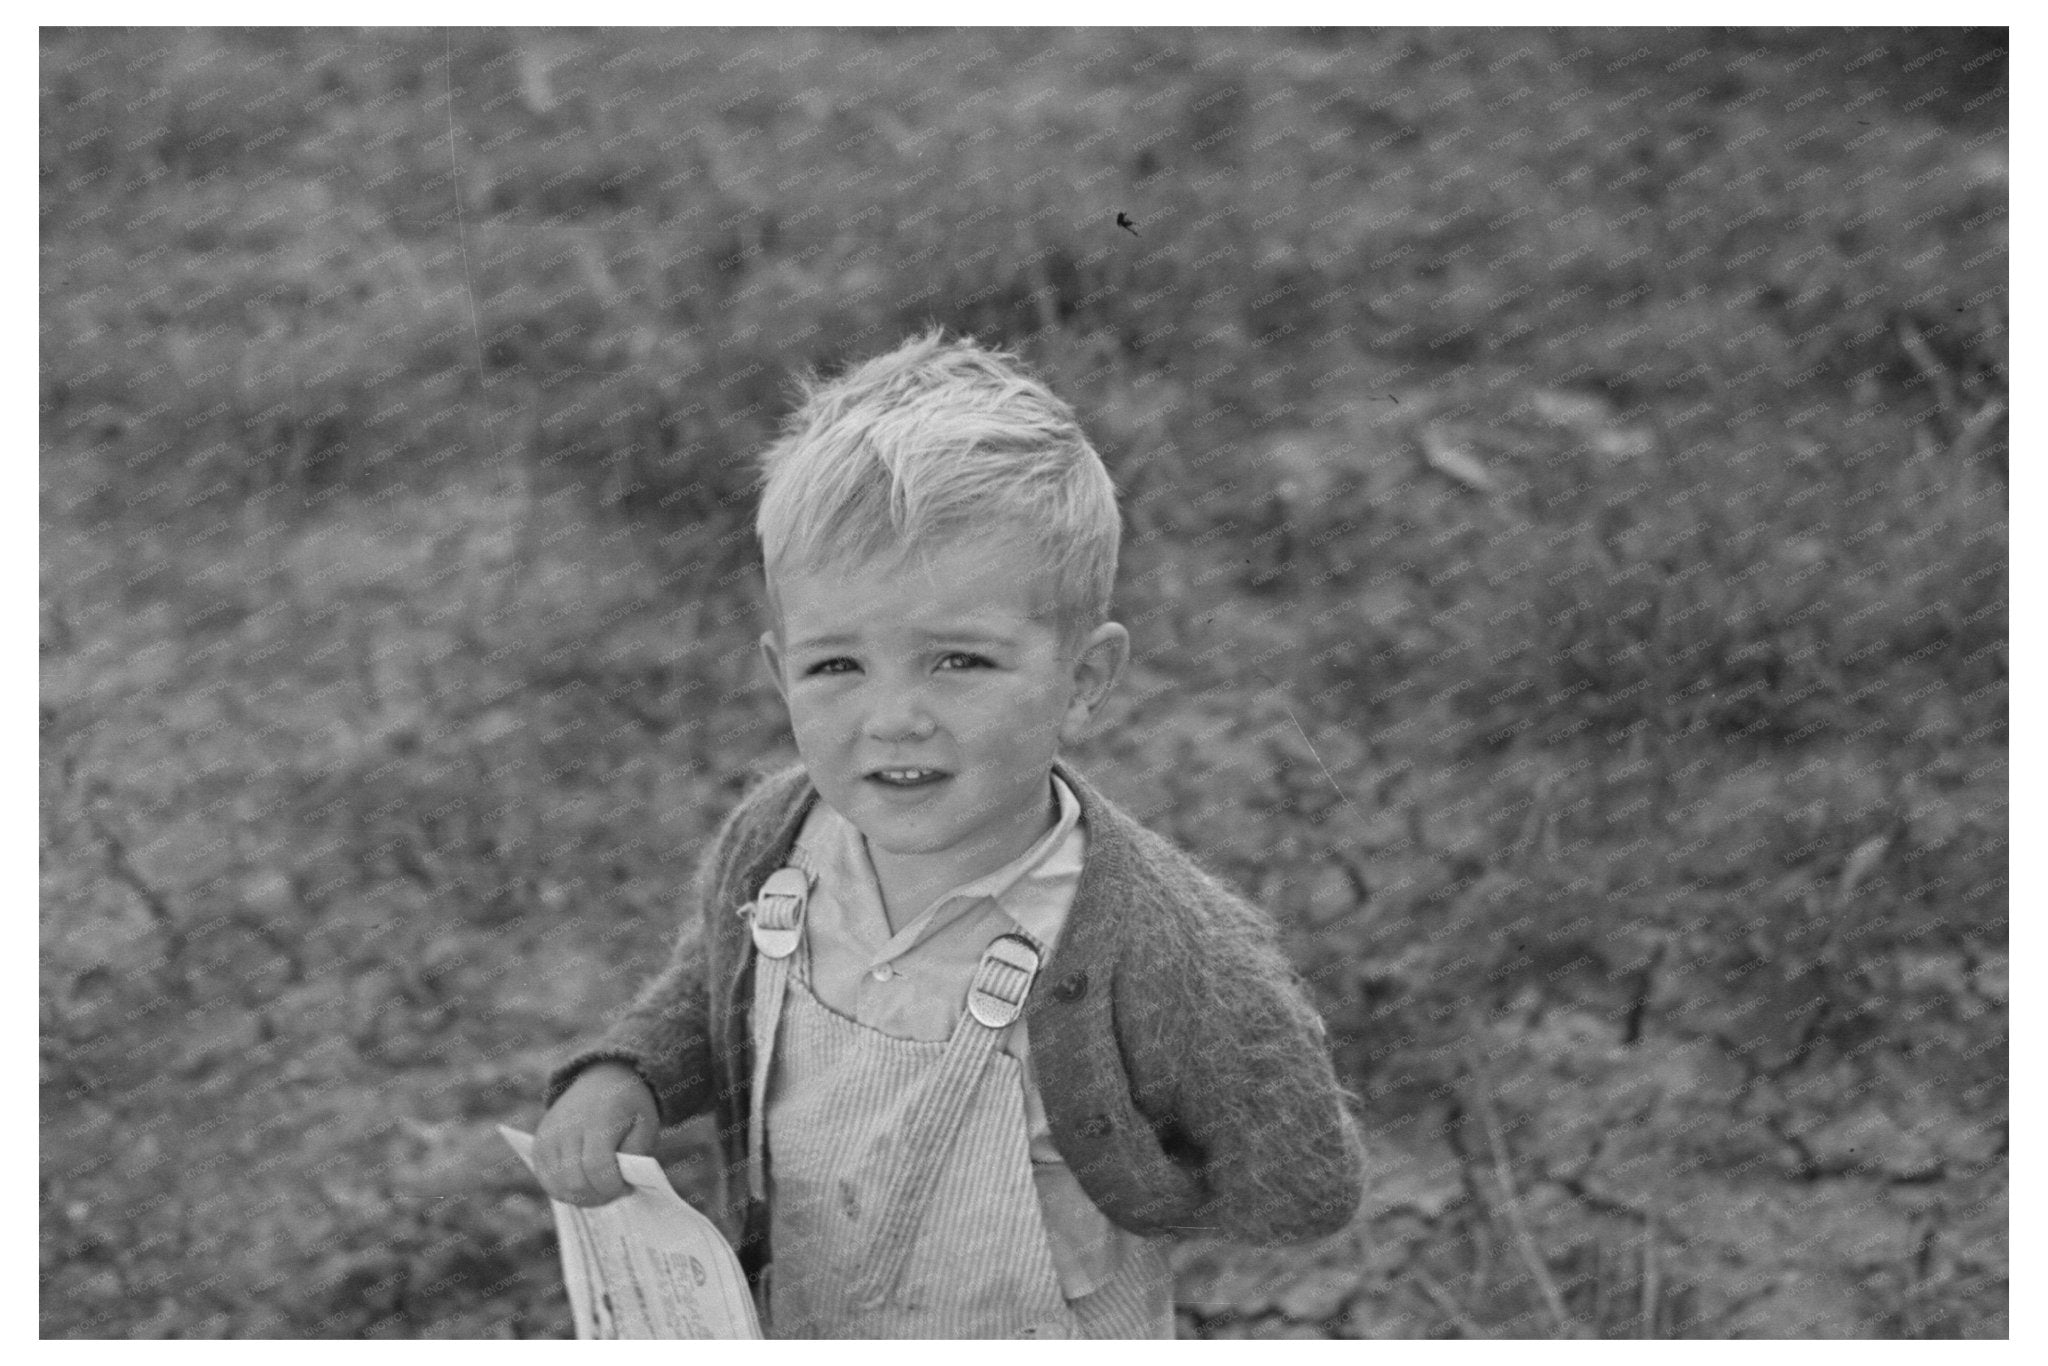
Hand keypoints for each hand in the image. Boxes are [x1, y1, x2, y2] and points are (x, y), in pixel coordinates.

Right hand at [533, 1062, 658, 1205]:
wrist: (602, 1078)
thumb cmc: (629, 1104)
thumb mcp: (646, 1123)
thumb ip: (636, 1153)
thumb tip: (622, 1183)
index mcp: (598, 1119)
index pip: (598, 1168)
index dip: (613, 1187)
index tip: (627, 1187)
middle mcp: (567, 1127)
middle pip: (575, 1182)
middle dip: (599, 1197)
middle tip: (614, 1192)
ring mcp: (548, 1136)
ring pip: (558, 1187)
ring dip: (582, 1197)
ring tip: (600, 1188)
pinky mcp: (538, 1144)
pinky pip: (546, 1181)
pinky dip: (565, 1190)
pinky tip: (583, 1183)